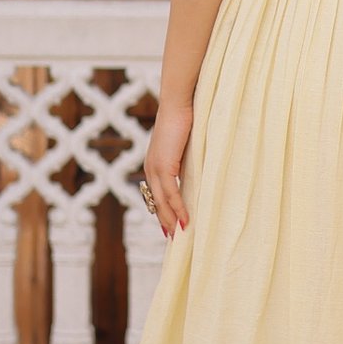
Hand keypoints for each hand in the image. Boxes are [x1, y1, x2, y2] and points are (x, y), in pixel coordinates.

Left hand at [144, 100, 192, 237]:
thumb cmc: (184, 120)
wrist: (178, 104)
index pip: (156, 195)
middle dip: (165, 221)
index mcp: (153, 164)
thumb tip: (192, 176)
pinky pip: (171, 194)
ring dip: (171, 219)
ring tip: (181, 235)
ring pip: (162, 201)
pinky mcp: (164, 166)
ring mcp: (155, 168)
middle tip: (174, 239)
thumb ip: (184, 163)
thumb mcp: (183, 147)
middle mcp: (150, 169)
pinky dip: (178, 208)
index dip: (163, 211)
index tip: (170, 227)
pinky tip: (185, 220)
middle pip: (156, 202)